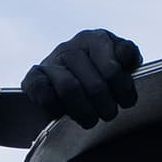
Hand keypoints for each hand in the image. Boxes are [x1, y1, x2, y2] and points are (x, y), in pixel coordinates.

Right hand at [21, 28, 141, 129]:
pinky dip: (55, 108)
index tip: (126, 101)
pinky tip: (62, 114)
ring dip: (84, 112)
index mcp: (97, 40)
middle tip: (108, 115)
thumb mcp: (115, 69)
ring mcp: (51, 61)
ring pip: (70, 89)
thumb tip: (128, 59)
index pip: (115, 66)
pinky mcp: (32, 78)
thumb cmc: (94, 85)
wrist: (55, 102)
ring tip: (90, 121)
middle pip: (96, 83)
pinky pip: (44, 94)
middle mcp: (73, 47)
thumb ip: (127, 57)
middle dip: (106, 106)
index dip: (124, 89)